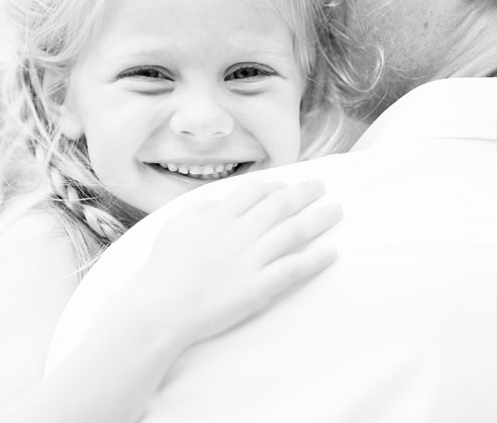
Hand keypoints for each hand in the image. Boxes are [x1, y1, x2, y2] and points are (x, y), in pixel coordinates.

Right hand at [131, 179, 341, 347]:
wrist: (160, 310)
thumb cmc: (163, 269)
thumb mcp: (175, 226)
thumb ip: (201, 209)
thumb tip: (221, 201)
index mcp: (218, 217)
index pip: (255, 191)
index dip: (274, 186)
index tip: (285, 186)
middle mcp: (238, 233)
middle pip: (280, 205)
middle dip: (305, 193)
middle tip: (321, 187)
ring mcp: (250, 261)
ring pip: (293, 232)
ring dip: (319, 219)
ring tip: (336, 211)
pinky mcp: (257, 288)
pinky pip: (292, 270)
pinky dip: (314, 260)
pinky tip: (331, 253)